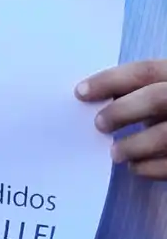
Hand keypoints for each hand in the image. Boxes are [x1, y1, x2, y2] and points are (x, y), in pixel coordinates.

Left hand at [78, 59, 166, 178]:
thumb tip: (95, 100)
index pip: (145, 71)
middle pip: (157, 98)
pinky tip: (136, 168)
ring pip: (165, 135)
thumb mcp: (164, 91)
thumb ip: (141, 92)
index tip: (80, 93)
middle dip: (122, 111)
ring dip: (134, 145)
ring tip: (115, 153)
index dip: (110, 80)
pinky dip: (151, 168)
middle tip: (99, 125)